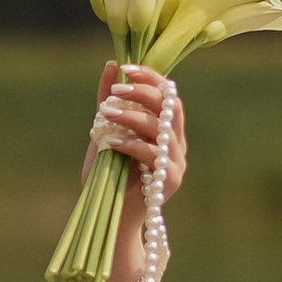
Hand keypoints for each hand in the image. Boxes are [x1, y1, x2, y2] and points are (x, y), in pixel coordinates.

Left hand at [94, 62, 187, 221]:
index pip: (168, 94)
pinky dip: (131, 144)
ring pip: (161, 129)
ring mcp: (176, 162)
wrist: (109, 215)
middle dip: (142, 93)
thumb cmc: (109, 173)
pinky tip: (112, 141)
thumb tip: (111, 65)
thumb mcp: (106, 131)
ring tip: (107, 114)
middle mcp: (176, 142)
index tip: (127, 68)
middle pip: (170, 107)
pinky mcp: (170, 181)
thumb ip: (109, 102)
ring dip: (132, 117)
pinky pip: (153, 155)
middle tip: (115, 91)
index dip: (151, 78)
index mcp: (165, 128)